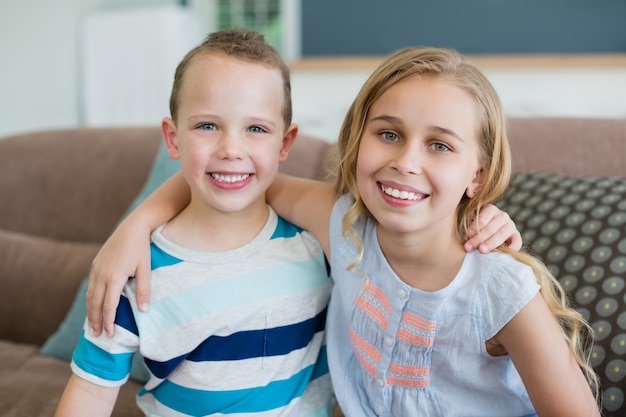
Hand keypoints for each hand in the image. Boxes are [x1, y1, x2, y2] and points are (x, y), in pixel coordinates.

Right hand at [86, 220, 151, 336]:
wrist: (132, 228)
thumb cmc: (141, 248)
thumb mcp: (145, 269)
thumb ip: (143, 290)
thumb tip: (143, 311)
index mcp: (114, 277)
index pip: (108, 306)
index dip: (109, 321)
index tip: (110, 334)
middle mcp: (101, 274)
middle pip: (95, 303)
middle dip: (95, 320)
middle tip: (97, 335)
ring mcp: (96, 269)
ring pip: (90, 295)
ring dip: (90, 311)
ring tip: (92, 325)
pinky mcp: (95, 264)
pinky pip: (90, 286)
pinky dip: (90, 299)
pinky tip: (93, 306)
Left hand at [464, 204, 521, 252]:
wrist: (488, 230)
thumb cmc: (475, 225)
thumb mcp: (471, 220)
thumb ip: (468, 222)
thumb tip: (465, 234)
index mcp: (490, 209)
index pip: (482, 219)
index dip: (473, 228)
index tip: (466, 237)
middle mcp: (502, 216)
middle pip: (491, 227)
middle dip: (479, 238)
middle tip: (469, 247)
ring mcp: (510, 225)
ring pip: (502, 233)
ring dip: (491, 243)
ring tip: (481, 250)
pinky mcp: (516, 235)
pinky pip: (517, 241)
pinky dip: (512, 247)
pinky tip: (503, 254)